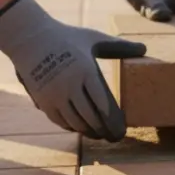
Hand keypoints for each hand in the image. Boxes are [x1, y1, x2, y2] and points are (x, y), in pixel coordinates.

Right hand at [0, 0, 145, 141]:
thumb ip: (119, 47)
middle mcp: (69, 86)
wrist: (29, 38)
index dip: (113, 119)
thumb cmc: (67, 37)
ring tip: (100, 135)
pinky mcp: (42, 99)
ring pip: (74, 122)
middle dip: (104, 130)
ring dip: (88, 131)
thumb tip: (144, 49)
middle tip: (115, 137)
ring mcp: (54, 95)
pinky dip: (71, 127)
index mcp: (85, 71)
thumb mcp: (94, 39)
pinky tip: (80, 128)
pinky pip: (59, 120)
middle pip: (90, 116)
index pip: (102, 102)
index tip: (123, 128)